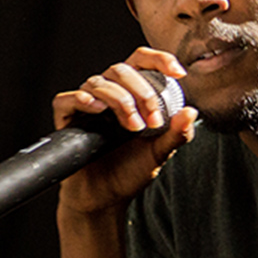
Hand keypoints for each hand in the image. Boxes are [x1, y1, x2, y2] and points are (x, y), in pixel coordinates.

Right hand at [52, 48, 197, 215]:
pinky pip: (66, 99)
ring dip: (120, 101)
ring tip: (133, 127)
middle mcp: (109, 94)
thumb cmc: (129, 171)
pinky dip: (82, 99)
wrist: (105, 198)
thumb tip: (191, 112)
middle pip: (121, 69)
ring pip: (98, 82)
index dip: (159, 59)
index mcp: (132, 94)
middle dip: (142, 92)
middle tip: (153, 121)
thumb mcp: (159, 152)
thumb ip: (176, 133)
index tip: (178, 73)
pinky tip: (97, 110)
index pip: (141, 61)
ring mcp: (87, 105)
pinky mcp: (67, 119)